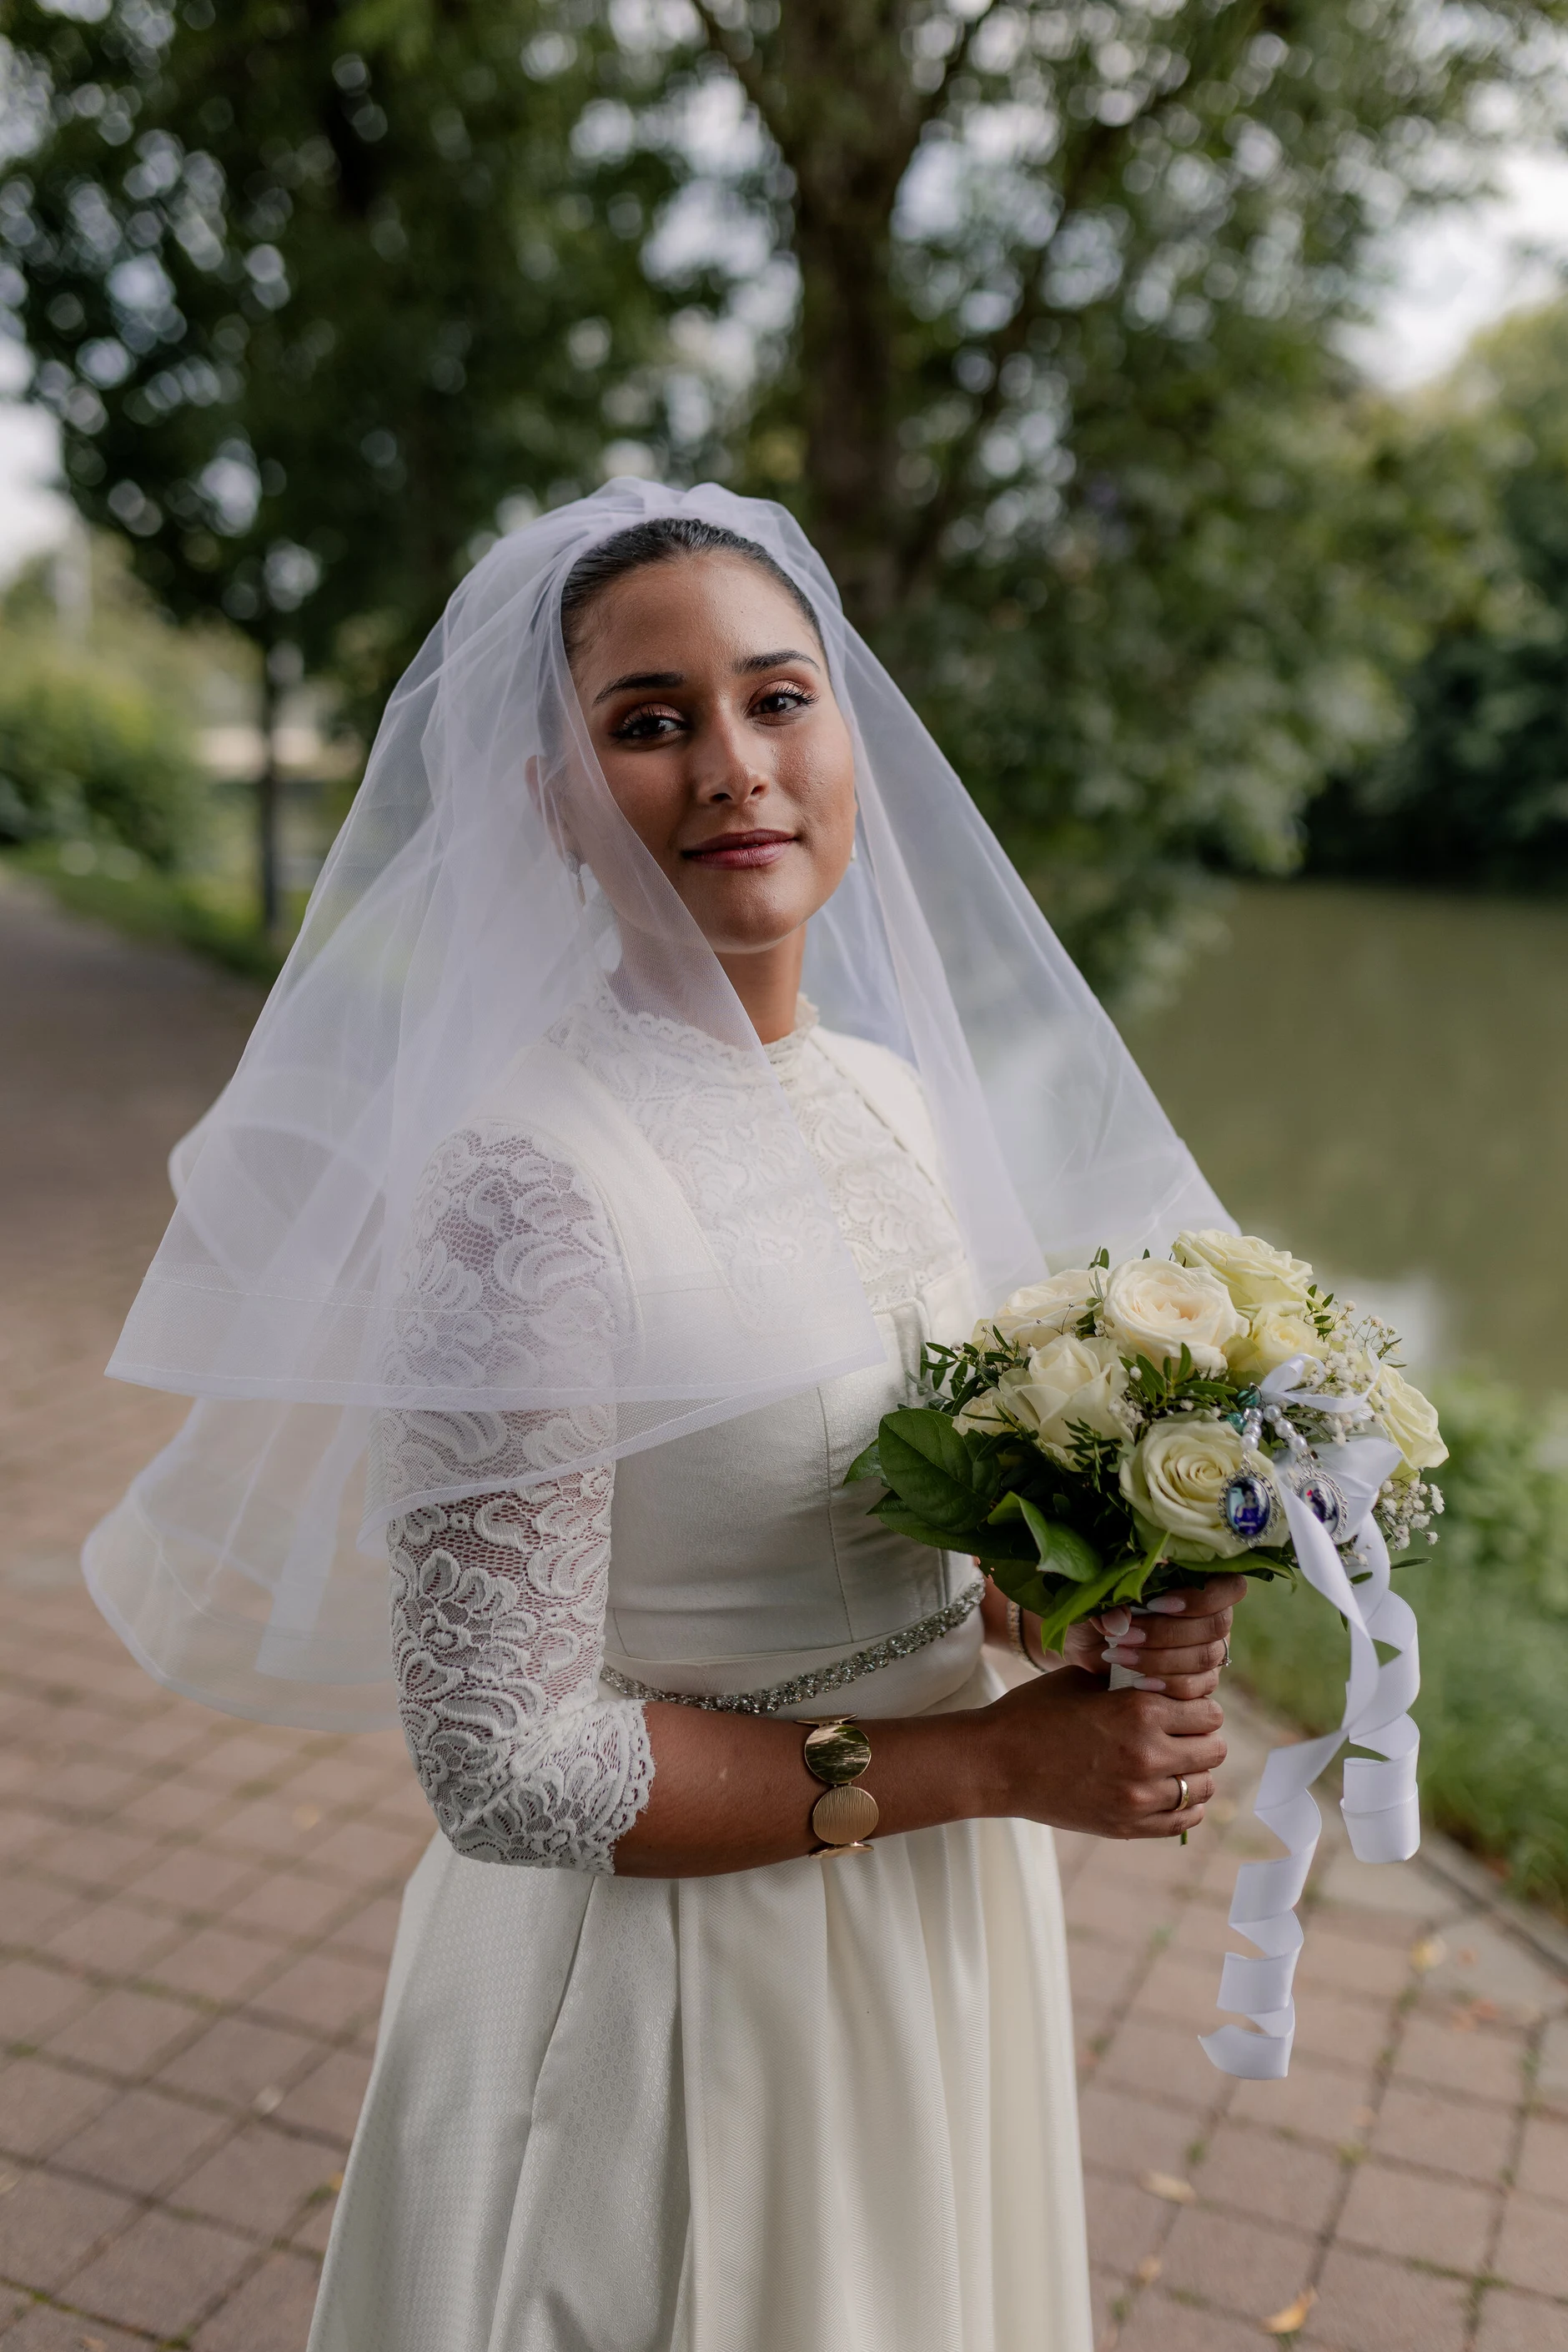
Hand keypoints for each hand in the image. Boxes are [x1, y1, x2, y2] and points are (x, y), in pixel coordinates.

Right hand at [981, 1668, 1225, 1838]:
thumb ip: (1130, 1681)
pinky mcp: (1127, 1826)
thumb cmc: (1035, 1713)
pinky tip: (1168, 1792)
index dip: (1199, 1708)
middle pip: (1214, 1750)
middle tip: (1182, 1735)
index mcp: (1140, 1710)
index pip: (1208, 1712)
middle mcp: (1148, 1754)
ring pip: (1204, 1788)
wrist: (997, 1763)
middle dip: (1201, 1739)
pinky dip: (1185, 1806)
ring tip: (1174, 1765)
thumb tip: (1166, 1682)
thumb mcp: (1084, 1681)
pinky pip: (1183, 1821)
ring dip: (1194, 1773)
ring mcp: (1139, 1796)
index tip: (1185, 1709)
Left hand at [1059, 1574, 1245, 1699]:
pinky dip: (1165, 1685)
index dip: (1198, 1598)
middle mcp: (1213, 1615)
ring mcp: (1211, 1649)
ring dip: (1161, 1660)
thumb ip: (1111, 1604)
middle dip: (1167, 1633)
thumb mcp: (1099, 1597)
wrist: (1090, 1642)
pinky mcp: (1201, 1680)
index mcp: (1200, 1581)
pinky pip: (1197, 1687)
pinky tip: (1137, 1683)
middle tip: (1126, 1636)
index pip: (1229, 1586)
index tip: (1153, 1604)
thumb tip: (1118, 1623)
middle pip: (1216, 1626)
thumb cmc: (1100, 1607)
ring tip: (1119, 1656)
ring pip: (1206, 1658)